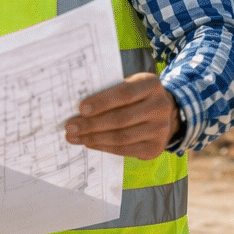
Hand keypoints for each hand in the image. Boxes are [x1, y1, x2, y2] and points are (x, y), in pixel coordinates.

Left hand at [65, 72, 180, 160]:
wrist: (163, 115)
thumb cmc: (136, 97)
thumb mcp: (129, 85)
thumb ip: (109, 92)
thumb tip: (77, 107)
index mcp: (151, 84)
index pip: (125, 93)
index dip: (102, 102)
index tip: (80, 108)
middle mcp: (160, 106)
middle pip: (121, 118)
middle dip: (91, 124)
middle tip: (70, 126)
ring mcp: (161, 129)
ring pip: (122, 137)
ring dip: (94, 138)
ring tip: (74, 137)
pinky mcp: (156, 148)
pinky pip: (125, 150)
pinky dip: (104, 147)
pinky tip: (89, 143)